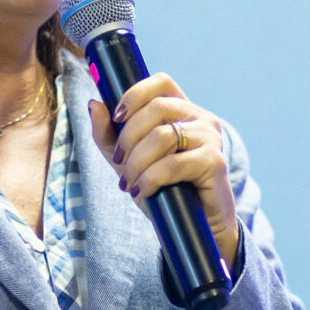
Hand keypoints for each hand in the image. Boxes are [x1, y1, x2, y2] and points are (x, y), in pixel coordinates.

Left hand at [85, 73, 240, 268]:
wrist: (196, 228)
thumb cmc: (165, 191)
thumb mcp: (129, 161)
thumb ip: (109, 134)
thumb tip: (94, 104)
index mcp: (183, 111)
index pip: (161, 81)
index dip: (135, 94)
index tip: (116, 117)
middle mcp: (201, 118)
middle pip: (157, 107)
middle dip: (129, 136)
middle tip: (120, 161)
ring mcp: (211, 138)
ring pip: (163, 136)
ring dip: (137, 163)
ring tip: (130, 184)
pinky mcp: (215, 162)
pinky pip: (172, 164)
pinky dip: (149, 180)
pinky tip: (143, 192)